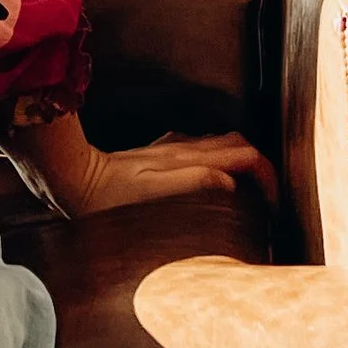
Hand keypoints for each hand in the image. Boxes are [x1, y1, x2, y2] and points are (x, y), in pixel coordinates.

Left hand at [17, 113, 278, 218]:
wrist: (72, 181)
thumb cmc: (112, 196)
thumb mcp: (154, 193)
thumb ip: (194, 182)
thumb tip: (231, 183)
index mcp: (188, 159)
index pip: (245, 154)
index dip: (268, 175)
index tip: (274, 204)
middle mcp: (182, 149)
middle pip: (237, 144)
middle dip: (261, 166)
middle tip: (269, 199)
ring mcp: (168, 150)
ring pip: (218, 144)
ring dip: (240, 162)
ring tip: (249, 192)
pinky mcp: (156, 155)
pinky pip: (197, 150)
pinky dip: (216, 161)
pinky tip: (211, 178)